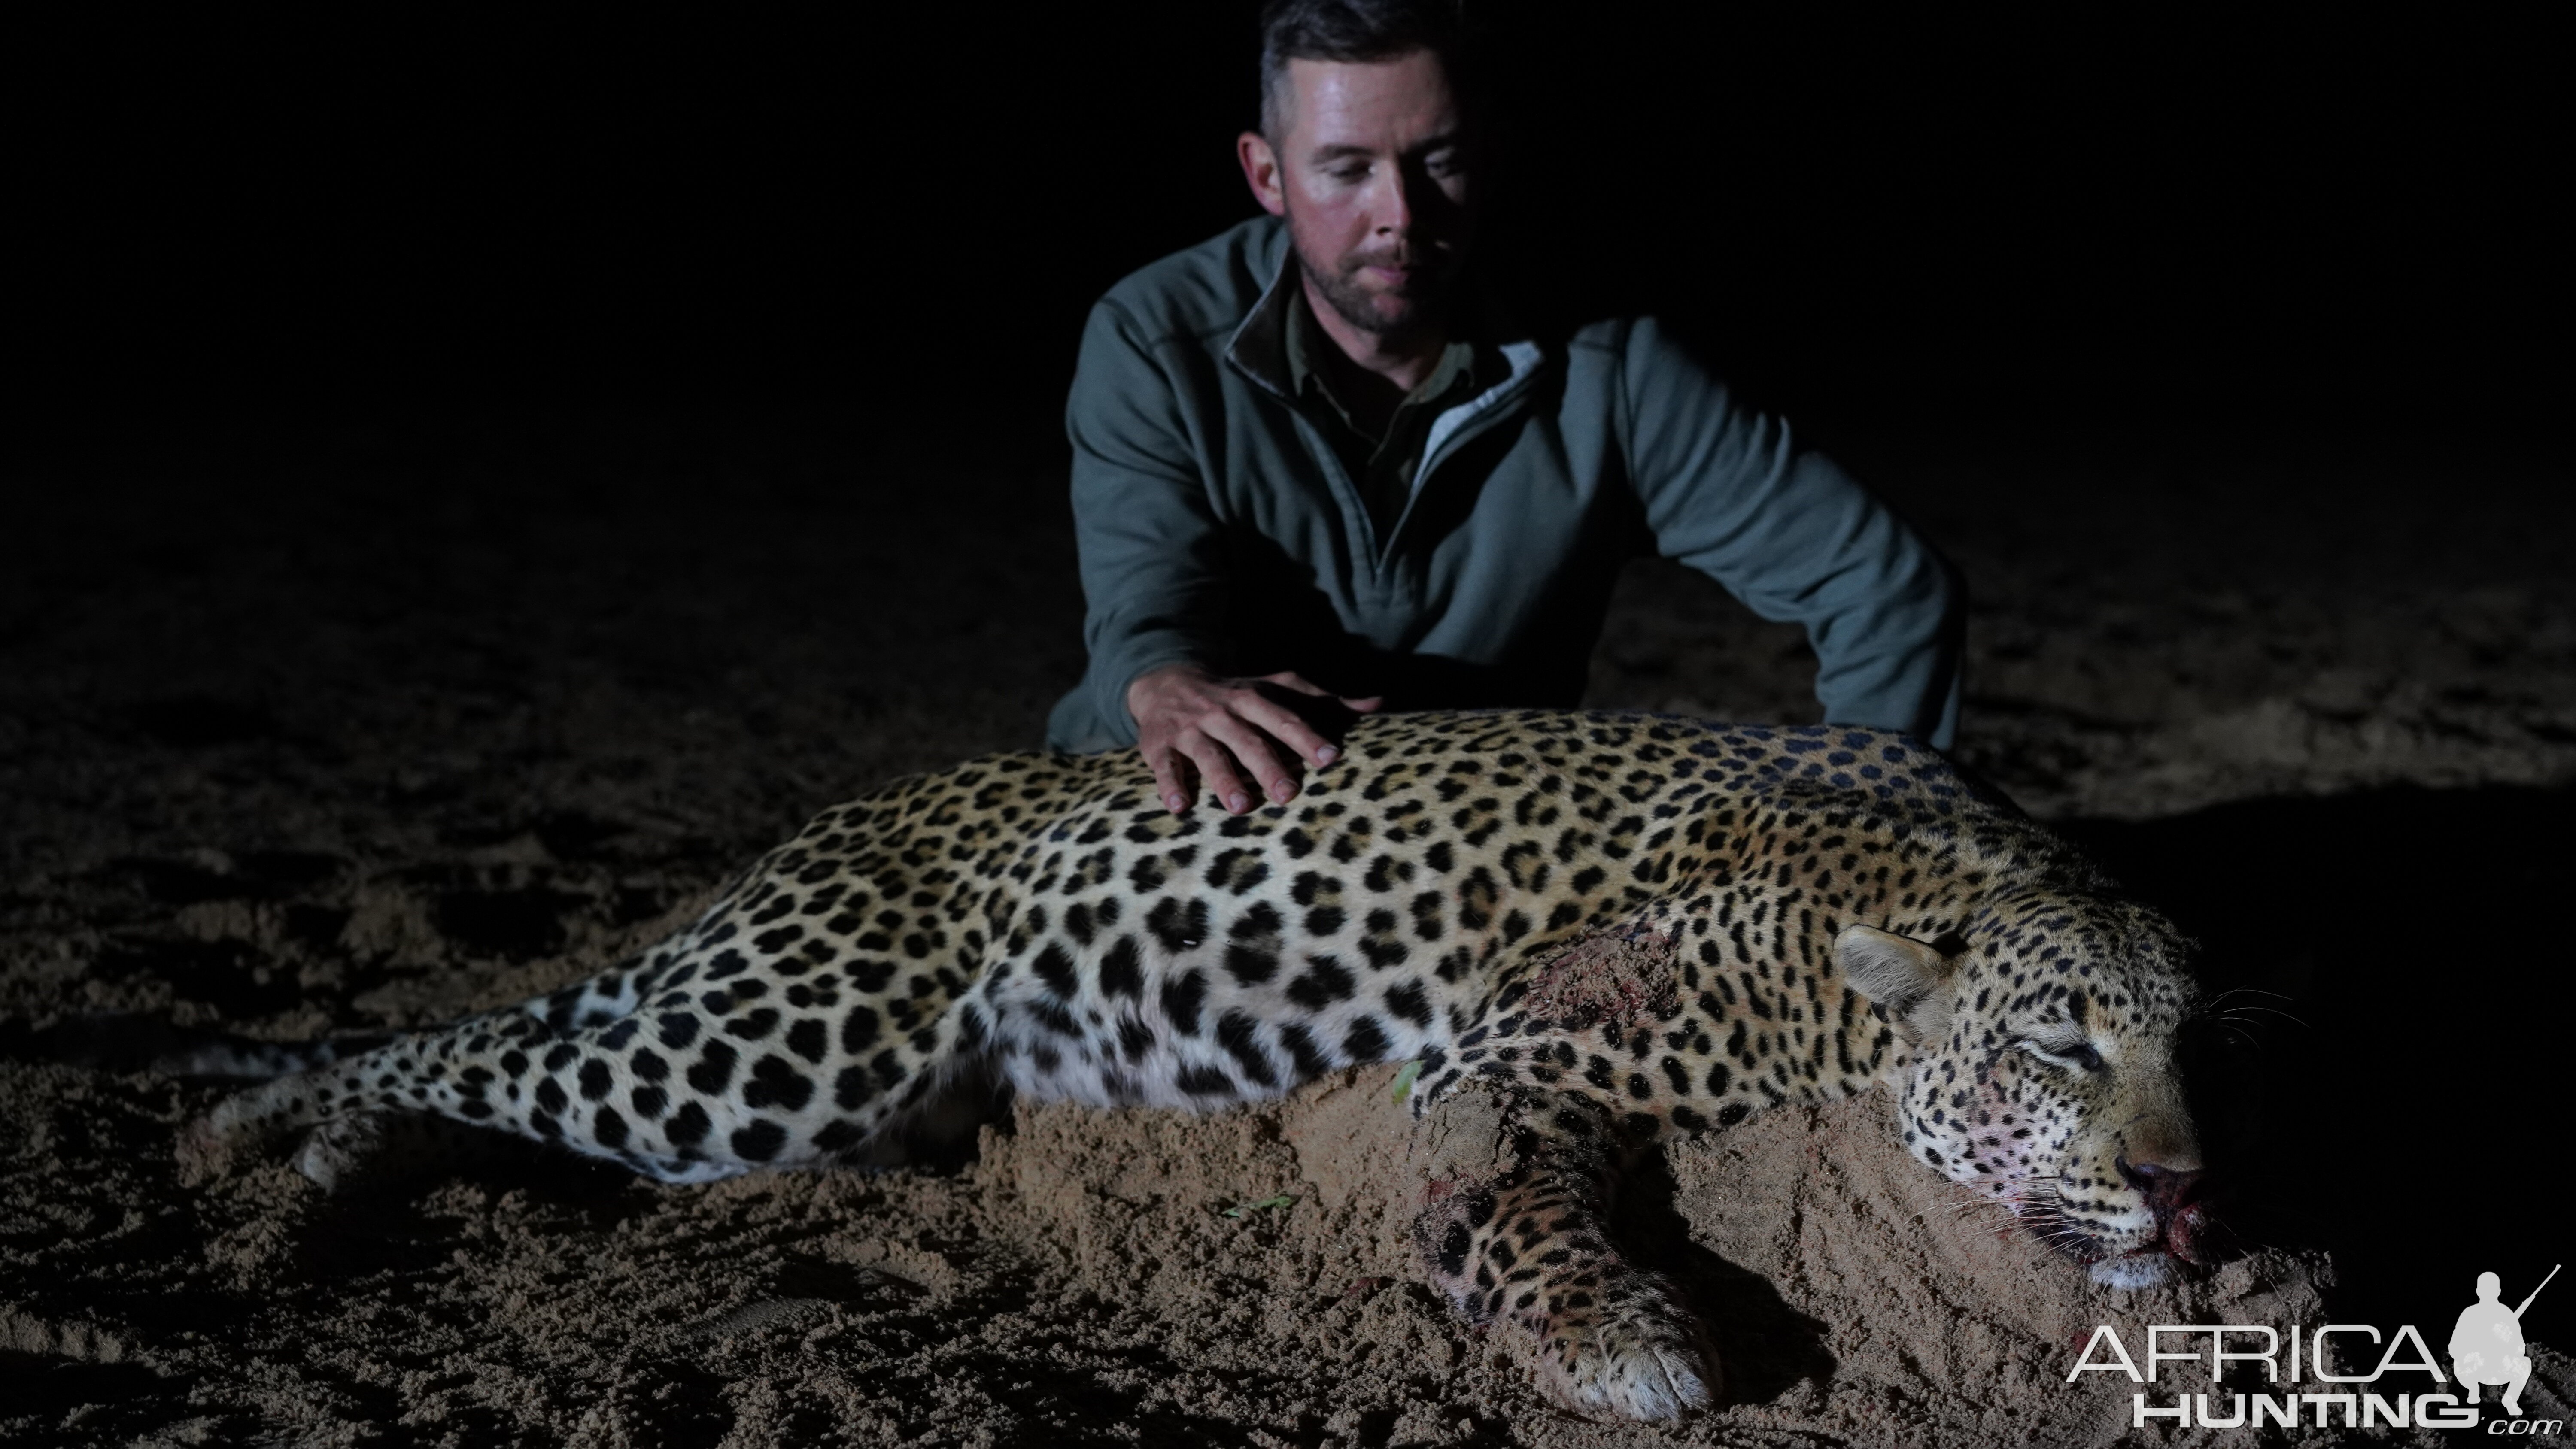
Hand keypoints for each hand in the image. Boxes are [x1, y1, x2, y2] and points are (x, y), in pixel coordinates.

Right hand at [1127, 664, 1380, 813]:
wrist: (1164, 680)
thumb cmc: (1234, 695)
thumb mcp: (1275, 689)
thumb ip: (1323, 701)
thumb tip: (1376, 704)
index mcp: (1253, 699)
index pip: (1284, 719)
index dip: (1308, 737)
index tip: (1331, 758)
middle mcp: (1222, 713)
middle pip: (1248, 740)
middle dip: (1268, 765)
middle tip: (1289, 794)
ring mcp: (1189, 729)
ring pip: (1209, 754)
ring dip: (1224, 780)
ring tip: (1242, 807)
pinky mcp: (1158, 745)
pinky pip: (1165, 766)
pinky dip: (1170, 785)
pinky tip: (1181, 807)